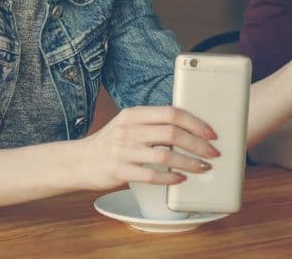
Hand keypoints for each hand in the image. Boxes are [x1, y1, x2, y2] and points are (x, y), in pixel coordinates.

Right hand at [76, 106, 219, 190]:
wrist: (78, 161)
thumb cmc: (110, 143)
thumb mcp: (128, 124)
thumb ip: (152, 123)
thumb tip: (188, 129)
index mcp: (134, 113)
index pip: (171, 112)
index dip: (195, 122)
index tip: (210, 132)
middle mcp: (128, 129)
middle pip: (172, 132)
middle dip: (198, 143)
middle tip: (212, 152)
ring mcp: (123, 150)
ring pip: (166, 155)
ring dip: (190, 162)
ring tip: (203, 167)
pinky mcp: (119, 171)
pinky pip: (152, 175)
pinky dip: (170, 177)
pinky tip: (181, 179)